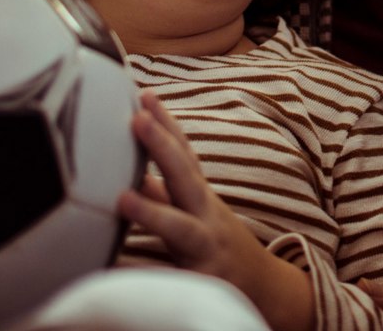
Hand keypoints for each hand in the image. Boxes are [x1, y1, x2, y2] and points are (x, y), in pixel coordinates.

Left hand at [120, 92, 313, 330]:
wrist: (264, 288)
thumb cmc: (214, 244)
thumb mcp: (193, 213)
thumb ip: (160, 194)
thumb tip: (122, 173)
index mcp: (200, 195)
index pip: (183, 152)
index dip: (166, 123)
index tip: (145, 93)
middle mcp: (206, 214)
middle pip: (185, 175)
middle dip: (161, 146)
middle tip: (136, 117)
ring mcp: (205, 248)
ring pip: (179, 228)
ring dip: (152, 212)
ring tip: (122, 198)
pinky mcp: (201, 283)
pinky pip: (171, 280)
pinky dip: (148, 276)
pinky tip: (118, 272)